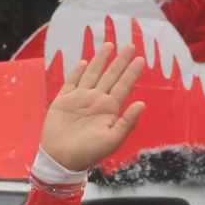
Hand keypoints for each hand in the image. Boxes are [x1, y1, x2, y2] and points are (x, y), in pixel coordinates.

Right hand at [39, 41, 146, 171]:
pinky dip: (78, 72)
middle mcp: (96, 101)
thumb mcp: (112, 140)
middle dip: (120, 61)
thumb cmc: (88, 153)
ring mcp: (80, 99)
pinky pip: (72, 82)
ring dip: (100, 60)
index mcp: (109, 109)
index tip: (140, 59)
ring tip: (109, 45)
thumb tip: (142, 103)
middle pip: (110, 76)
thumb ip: (127, 122)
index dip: (131, 73)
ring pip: (93, 74)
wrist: (61, 159)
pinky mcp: (63, 101)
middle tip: (130, 45)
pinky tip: (85, 62)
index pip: (123, 86)